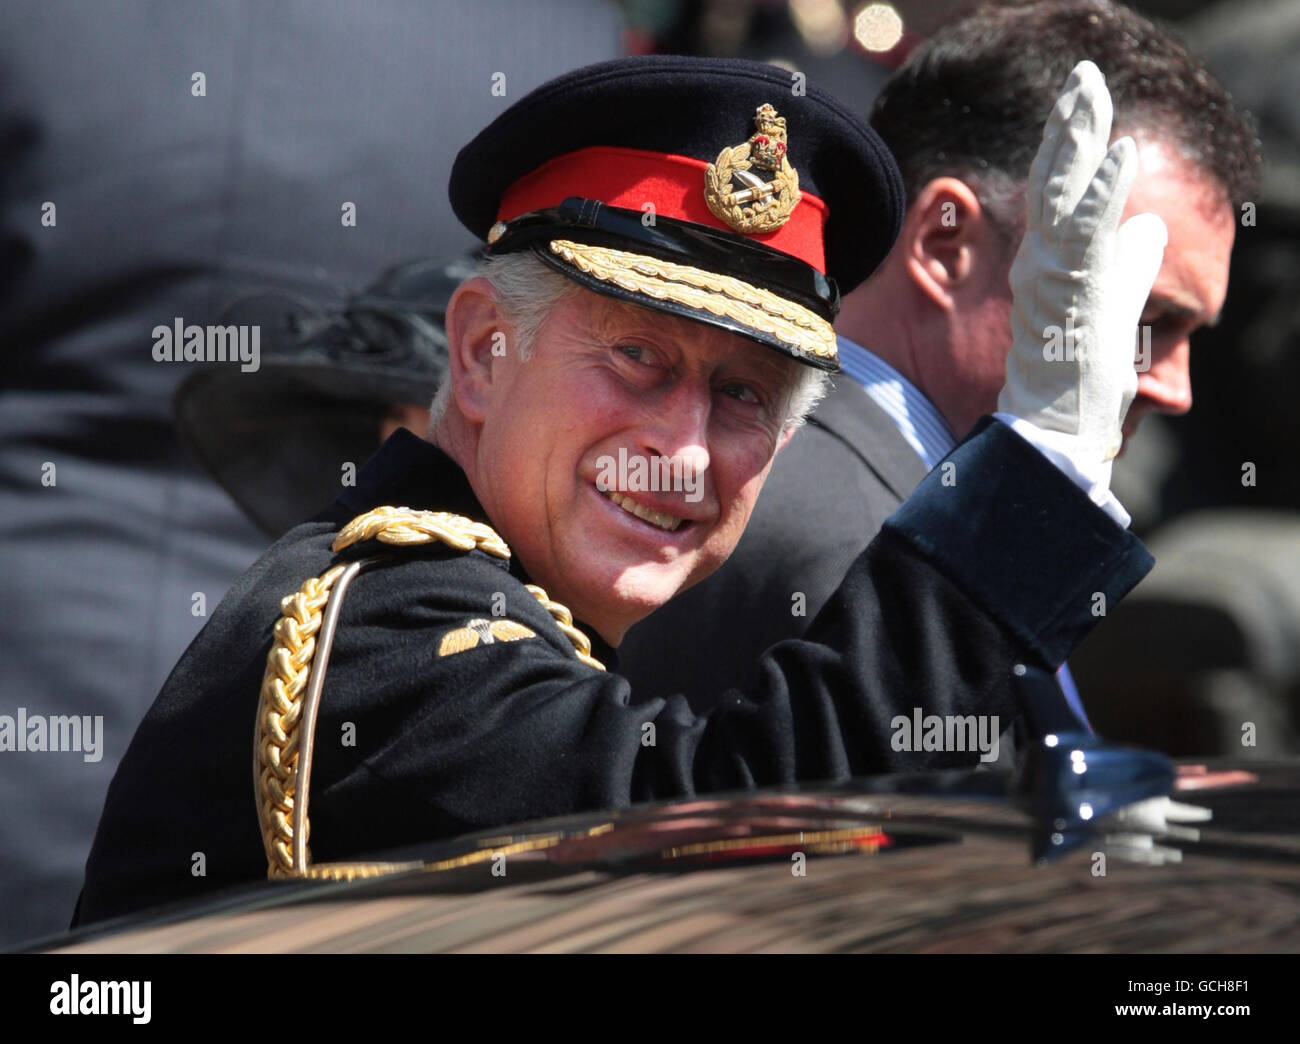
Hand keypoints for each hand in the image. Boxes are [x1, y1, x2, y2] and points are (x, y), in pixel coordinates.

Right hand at [998, 60, 1166, 462]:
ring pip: (1058, 196)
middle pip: (1052, 181)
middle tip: (1081, 77)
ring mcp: (1050, 276)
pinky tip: (1121, 154)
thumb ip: (1130, 262)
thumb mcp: (1113, 305)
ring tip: (1089, 95)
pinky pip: (1086, 234)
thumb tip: (1151, 225)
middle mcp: (1041, 263)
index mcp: (1048, 263)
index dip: (1069, 143)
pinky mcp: (1069, 294)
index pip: (1056, 191)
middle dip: (1068, 126)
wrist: (1054, 429)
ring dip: (1077, 142)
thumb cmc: (1079, 377)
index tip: (1081, 99)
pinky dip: (1103, 192)